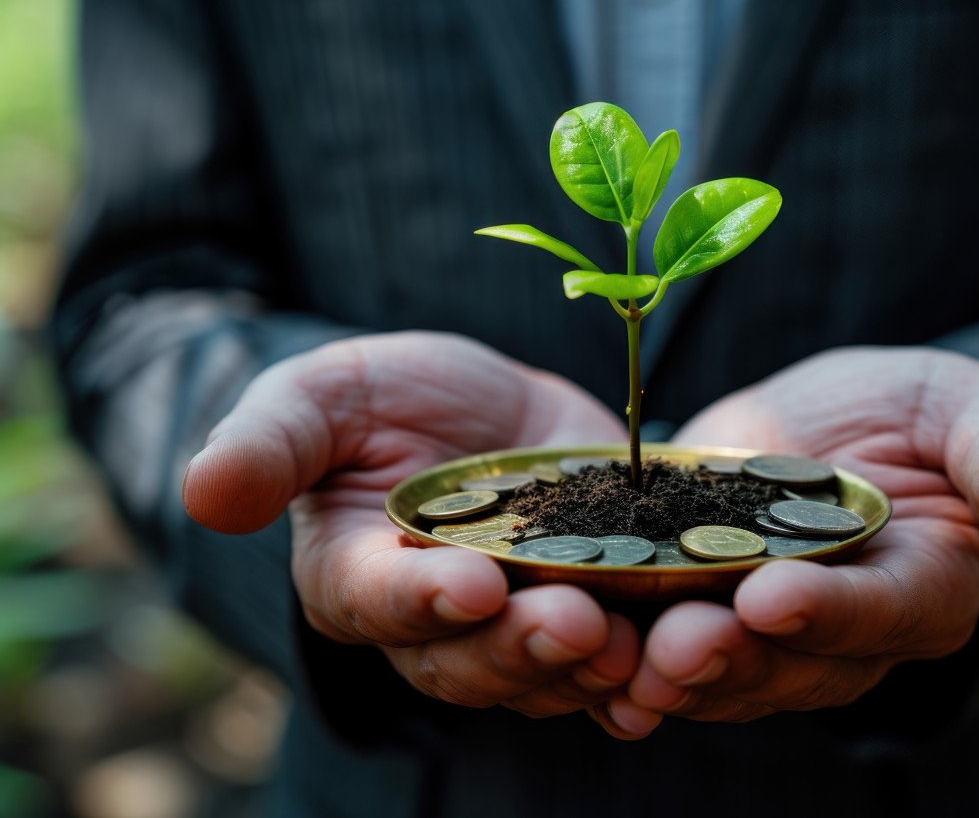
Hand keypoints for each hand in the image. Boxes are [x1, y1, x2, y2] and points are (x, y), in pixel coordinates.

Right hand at [182, 331, 649, 733]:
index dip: (421, 600)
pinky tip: (683, 665)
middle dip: (521, 646)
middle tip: (574, 623)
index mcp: (359, 578)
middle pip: (471, 661)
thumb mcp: (323, 396)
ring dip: (589, 668)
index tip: (470, 583)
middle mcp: (438, 626)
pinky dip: (646, 670)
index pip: (380, 603)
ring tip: (630, 644)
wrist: (483, 410)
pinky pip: (616, 660)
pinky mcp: (593, 609)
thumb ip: (270, 442)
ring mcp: (521, 625)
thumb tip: (205, 493)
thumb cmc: (385, 401)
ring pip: (547, 672)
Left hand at [610, 347, 978, 727]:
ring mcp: (768, 637)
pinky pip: (664, 652)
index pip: (883, 615)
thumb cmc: (920, 415)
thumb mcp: (970, 407)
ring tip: (619, 658)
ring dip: (668, 672)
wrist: (835, 426)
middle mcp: (845, 636)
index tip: (771, 595)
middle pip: (790, 664)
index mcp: (925, 590)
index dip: (830, 612)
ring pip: (722, 672)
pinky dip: (623, 659)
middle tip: (677, 646)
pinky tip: (576, 650)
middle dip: (732, 658)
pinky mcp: (700, 612)